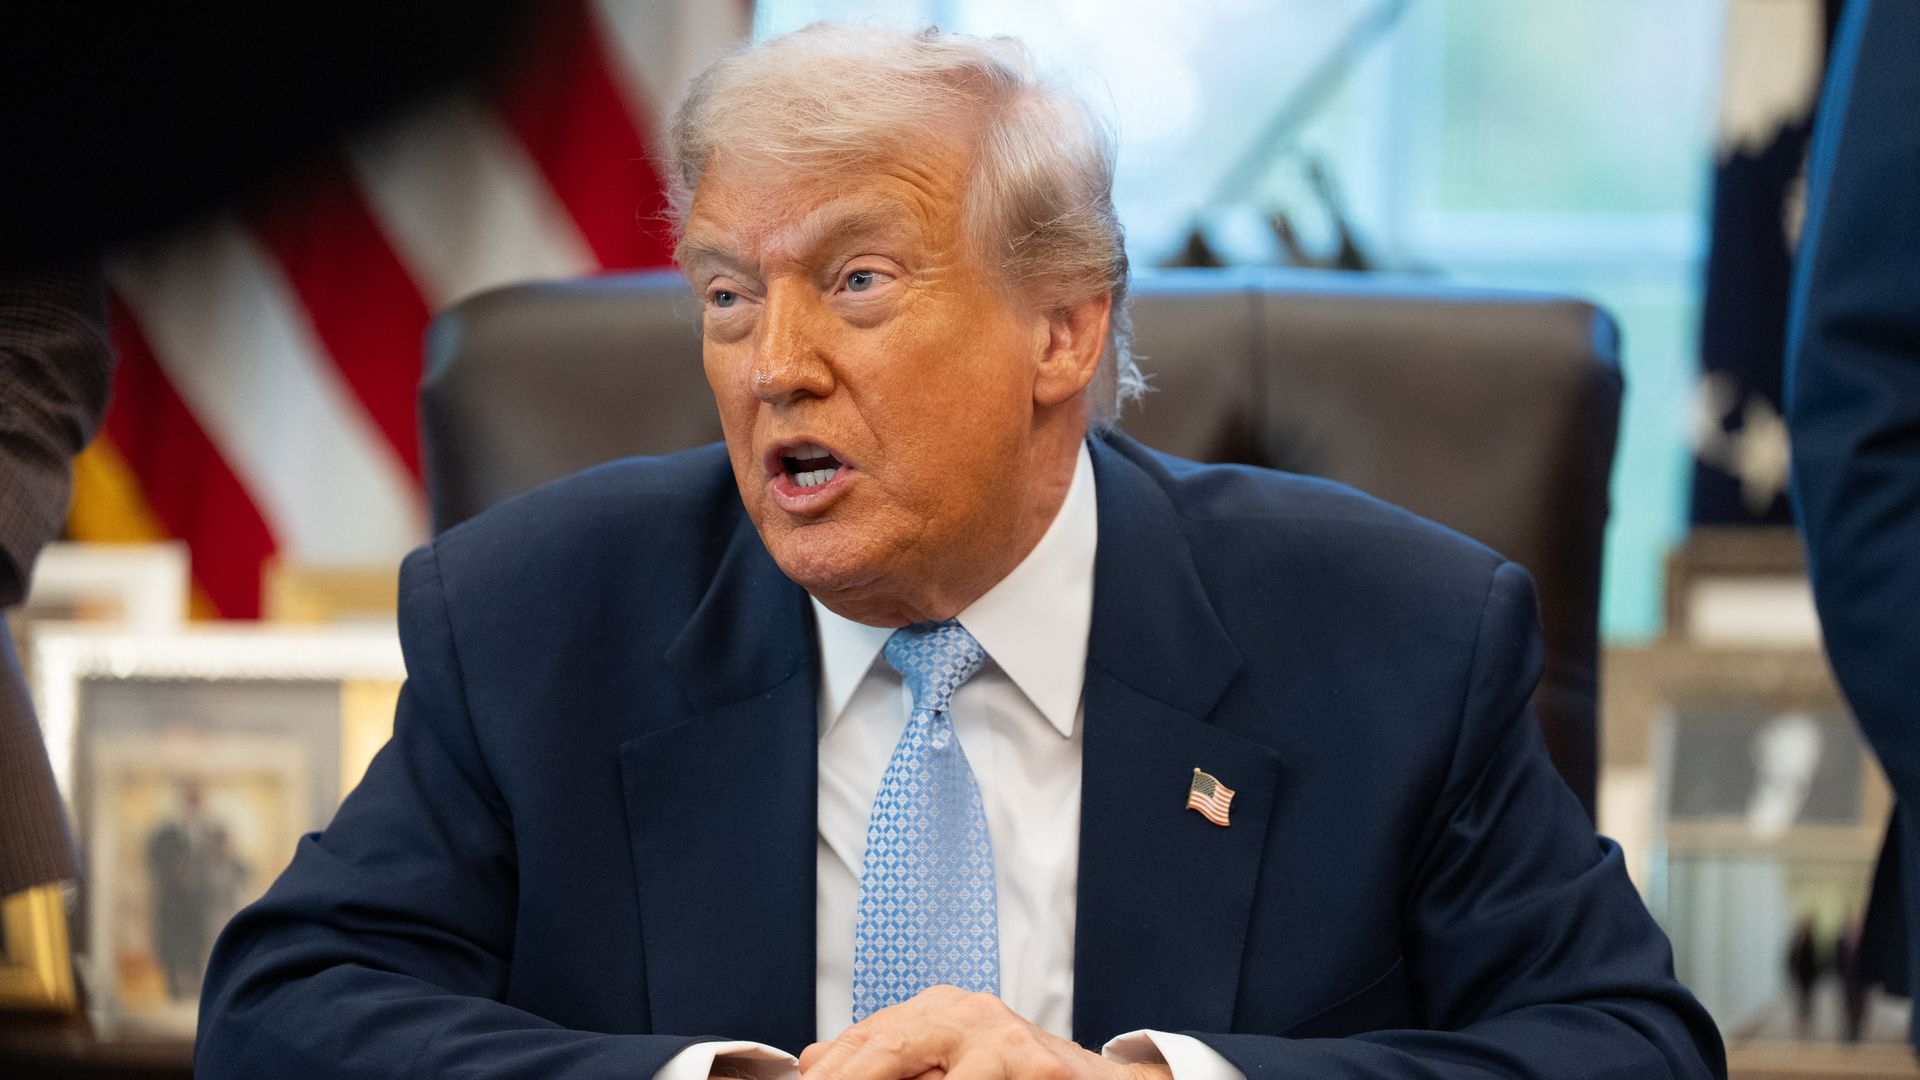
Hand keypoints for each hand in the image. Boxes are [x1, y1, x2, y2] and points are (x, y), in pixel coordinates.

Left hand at [798, 986, 1172, 1079]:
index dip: (833, 1068)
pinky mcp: (1038, 1070)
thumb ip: (892, 1059)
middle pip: (890, 1044)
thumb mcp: (950, 1063)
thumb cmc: (1017, 1077)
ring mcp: (1004, 1040)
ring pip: (932, 1074)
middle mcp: (968, 1014)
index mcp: (941, 1010)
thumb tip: (815, 1058)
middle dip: (851, 1077)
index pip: (868, 1035)